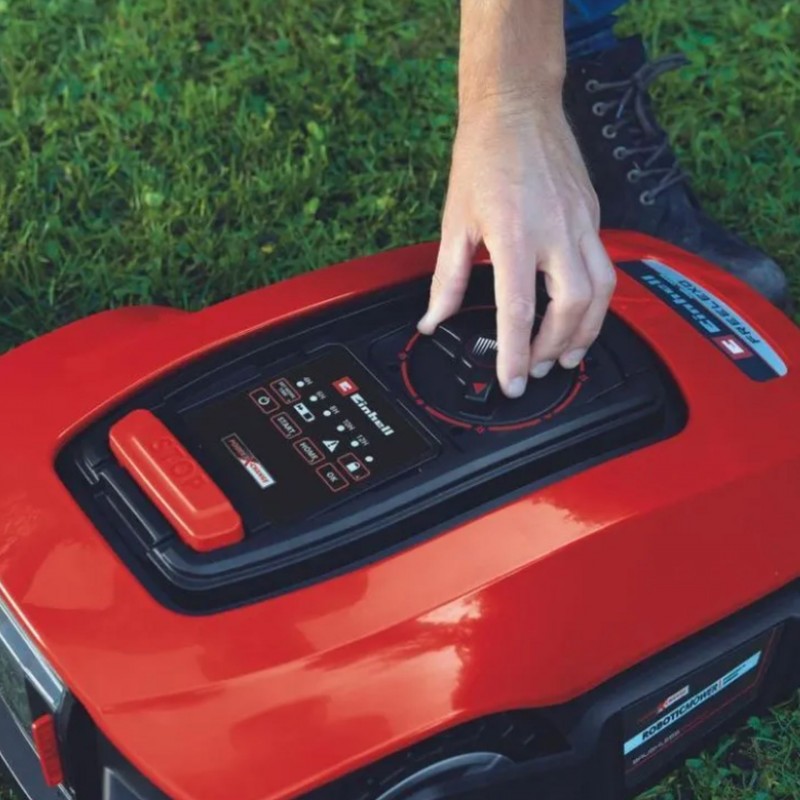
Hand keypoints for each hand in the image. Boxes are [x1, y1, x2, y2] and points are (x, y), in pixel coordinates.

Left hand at [417, 95, 616, 398]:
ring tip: (569, 355)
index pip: (518, 311)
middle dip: (557, 347)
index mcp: (514, 234)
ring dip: (587, 331)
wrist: (517, 107)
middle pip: (572, 307)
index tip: (513, 383)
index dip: (515, 355)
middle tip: (541, 368)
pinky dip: (597, 301)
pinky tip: (580, 315)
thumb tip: (434, 320)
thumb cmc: (482, 158)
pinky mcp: (594, 215)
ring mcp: (582, 222)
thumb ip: (447, 279)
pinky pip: (605, 268)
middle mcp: (556, 230)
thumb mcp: (455, 222)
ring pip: (601, 291)